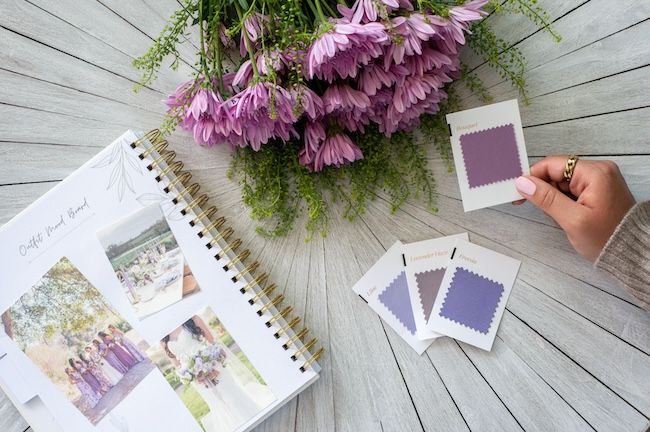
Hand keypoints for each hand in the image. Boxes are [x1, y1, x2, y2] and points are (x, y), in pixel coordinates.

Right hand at [514, 156, 634, 260]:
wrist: (630, 252)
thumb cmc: (607, 238)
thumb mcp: (572, 220)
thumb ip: (546, 199)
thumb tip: (523, 183)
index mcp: (595, 173)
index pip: (553, 164)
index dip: (533, 177)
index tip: (520, 192)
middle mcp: (599, 170)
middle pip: (557, 172)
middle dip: (546, 191)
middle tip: (547, 212)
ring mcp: (600, 179)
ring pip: (562, 182)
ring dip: (555, 199)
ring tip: (564, 218)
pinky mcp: (598, 188)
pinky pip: (572, 189)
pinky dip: (564, 202)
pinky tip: (569, 215)